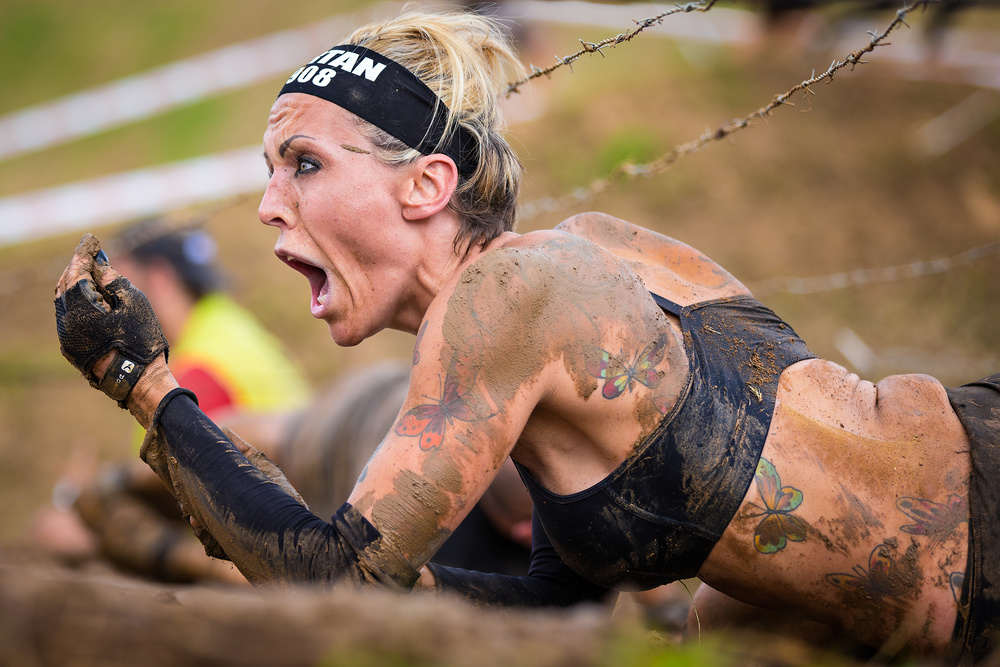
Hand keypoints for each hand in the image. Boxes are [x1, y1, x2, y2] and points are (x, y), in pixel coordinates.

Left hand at [54, 234, 174, 419]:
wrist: (136, 381)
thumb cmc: (140, 342)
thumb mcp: (135, 304)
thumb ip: (116, 281)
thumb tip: (101, 267)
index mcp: (81, 308)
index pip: (77, 271)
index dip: (84, 253)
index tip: (91, 239)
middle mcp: (66, 322)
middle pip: (65, 284)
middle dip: (77, 267)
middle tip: (92, 255)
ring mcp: (66, 337)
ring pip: (64, 301)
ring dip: (75, 284)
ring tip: (92, 275)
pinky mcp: (71, 347)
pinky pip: (68, 316)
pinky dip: (77, 301)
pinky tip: (92, 298)